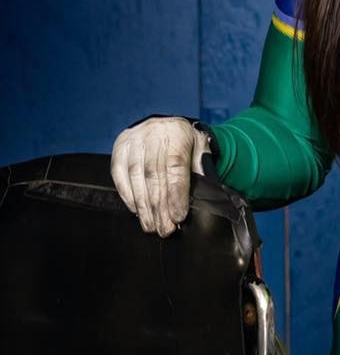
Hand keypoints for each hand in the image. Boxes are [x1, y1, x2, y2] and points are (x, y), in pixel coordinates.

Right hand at [110, 115, 212, 236]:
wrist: (165, 126)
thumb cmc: (185, 143)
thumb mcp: (200, 149)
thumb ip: (202, 169)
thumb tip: (206, 197)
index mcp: (177, 132)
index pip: (175, 166)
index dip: (176, 193)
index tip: (179, 216)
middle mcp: (153, 133)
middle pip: (154, 175)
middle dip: (160, 206)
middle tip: (165, 229)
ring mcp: (133, 140)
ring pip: (136, 177)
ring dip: (144, 206)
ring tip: (152, 226)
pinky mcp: (119, 148)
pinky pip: (120, 176)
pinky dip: (129, 196)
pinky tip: (138, 211)